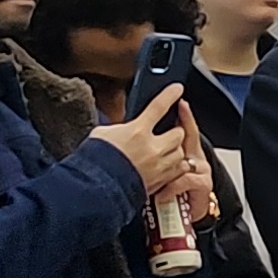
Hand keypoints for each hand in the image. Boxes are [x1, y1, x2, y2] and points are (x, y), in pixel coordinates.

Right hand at [90, 87, 198, 202]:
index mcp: (137, 131)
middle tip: (167, 131)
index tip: (177, 88)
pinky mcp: (161, 181)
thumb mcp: (103, 134)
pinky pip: (178, 170)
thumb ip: (119, 128)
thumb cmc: (96, 161)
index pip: (159, 107)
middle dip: (174, 131)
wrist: (97, 189)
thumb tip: (124, 127)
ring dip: (176, 149)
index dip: (170, 95)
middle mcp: (152, 148)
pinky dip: (176, 166)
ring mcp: (159, 166)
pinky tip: (166, 166)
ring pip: (181, 152)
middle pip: (178, 132)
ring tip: (166, 150)